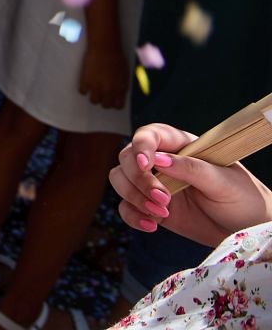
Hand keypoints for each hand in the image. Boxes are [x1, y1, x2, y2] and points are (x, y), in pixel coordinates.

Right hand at [77, 36, 129, 109]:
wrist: (105, 48)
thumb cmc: (117, 58)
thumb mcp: (125, 75)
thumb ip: (122, 86)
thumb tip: (118, 93)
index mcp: (120, 89)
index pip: (118, 106)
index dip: (114, 103)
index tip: (111, 99)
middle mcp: (109, 91)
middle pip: (105, 105)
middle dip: (104, 100)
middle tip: (101, 93)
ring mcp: (96, 87)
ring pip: (93, 101)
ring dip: (93, 96)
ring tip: (93, 89)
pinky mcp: (85, 81)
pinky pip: (82, 92)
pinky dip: (83, 89)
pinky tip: (85, 83)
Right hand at [111, 123, 271, 245]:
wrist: (248, 232)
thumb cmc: (244, 199)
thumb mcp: (225, 182)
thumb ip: (192, 168)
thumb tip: (159, 159)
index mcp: (181, 146)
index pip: (150, 135)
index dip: (141, 145)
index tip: (146, 164)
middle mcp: (162, 163)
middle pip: (127, 158)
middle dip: (139, 179)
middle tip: (163, 200)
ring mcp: (155, 185)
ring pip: (120, 180)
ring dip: (134, 197)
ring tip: (161, 214)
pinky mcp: (151, 208)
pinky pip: (126, 207)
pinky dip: (132, 216)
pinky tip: (151, 226)